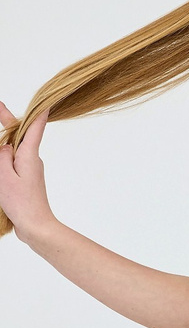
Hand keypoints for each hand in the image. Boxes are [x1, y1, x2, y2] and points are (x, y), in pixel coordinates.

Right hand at [0, 102, 54, 241]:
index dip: (38, 113)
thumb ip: (2, 157)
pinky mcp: (27, 180)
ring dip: (4, 146)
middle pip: (20, 136)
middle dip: (8, 123)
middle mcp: (32, 160)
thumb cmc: (21, 203)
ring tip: (0, 133)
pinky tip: (1, 167)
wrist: (36, 226)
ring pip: (15, 151)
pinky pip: (14, 164)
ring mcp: (31, 170)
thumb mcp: (5, 177)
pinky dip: (5, 161)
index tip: (44, 101)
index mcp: (29, 155)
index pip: (35, 128)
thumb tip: (6, 145)